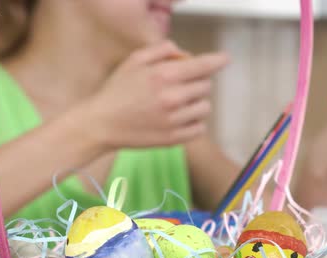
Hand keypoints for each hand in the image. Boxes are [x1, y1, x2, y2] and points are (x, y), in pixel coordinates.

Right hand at [81, 40, 228, 149]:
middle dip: (197, 83)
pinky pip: (200, 128)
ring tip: (179, 103)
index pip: (202, 66)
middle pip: (206, 86)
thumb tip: (184, 54)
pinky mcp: (174, 139)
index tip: (225, 59)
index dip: (217, 61)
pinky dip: (194, 122)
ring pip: (205, 107)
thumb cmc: (117, 90)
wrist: (101, 124)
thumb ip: (161, 50)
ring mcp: (174, 120)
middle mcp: (172, 97)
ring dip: (197, 103)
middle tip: (181, 86)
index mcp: (163, 75)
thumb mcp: (134, 60)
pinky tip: (180, 118)